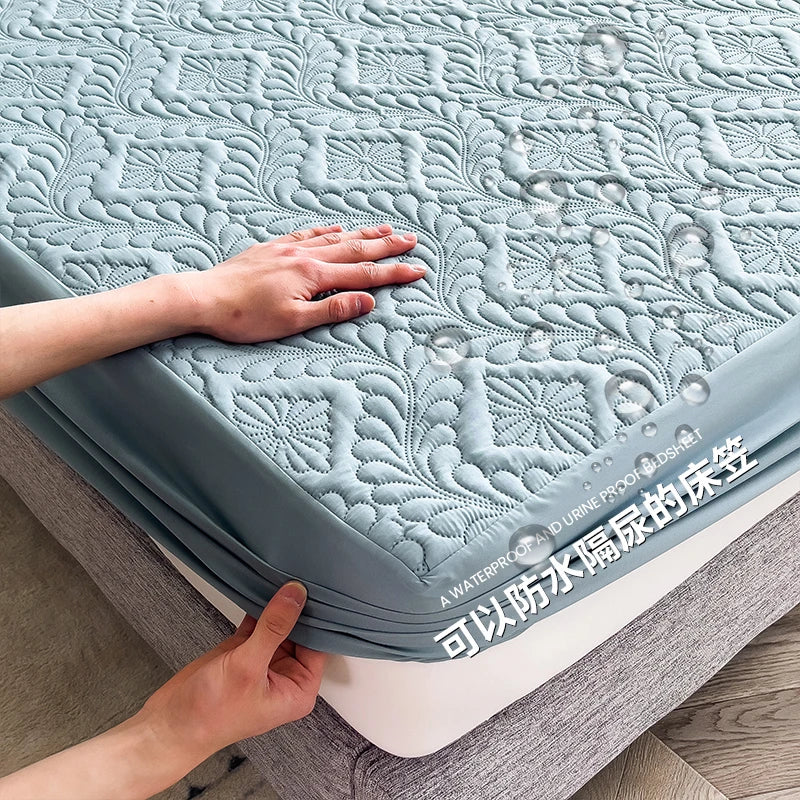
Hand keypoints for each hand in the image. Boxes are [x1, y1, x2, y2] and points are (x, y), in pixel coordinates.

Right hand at [138, 582, 324, 759]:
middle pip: (301, 632)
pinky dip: (259, 606)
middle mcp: (286, 675)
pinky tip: (263, 584)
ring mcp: (264, 660)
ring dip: (279, 603)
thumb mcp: (248, 666)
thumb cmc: (210, 713)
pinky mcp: (243, 650)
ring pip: (280, 624)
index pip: (319, 645)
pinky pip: (259, 621)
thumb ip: (274, 628)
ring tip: (285, 570)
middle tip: (302, 571)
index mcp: (298, 689)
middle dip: (298, 606)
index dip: (319, 617)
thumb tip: (296, 595)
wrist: (168, 724)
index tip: (318, 586)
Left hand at [184, 223, 422, 342]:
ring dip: (362, 232)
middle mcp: (304, 256)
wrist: (203, 298)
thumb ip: (332, 309)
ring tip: (385, 227)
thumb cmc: (245, 317)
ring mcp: (287, 249)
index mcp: (313, 276)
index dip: (393, 272)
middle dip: (386, 245)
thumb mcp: (293, 321)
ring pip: (334, 237)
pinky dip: (327, 230)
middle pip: (355, 248)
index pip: (363, 274)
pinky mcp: (271, 248)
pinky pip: (307, 233)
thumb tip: (367, 302)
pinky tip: (335, 228)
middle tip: (412, 240)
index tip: (417, 269)